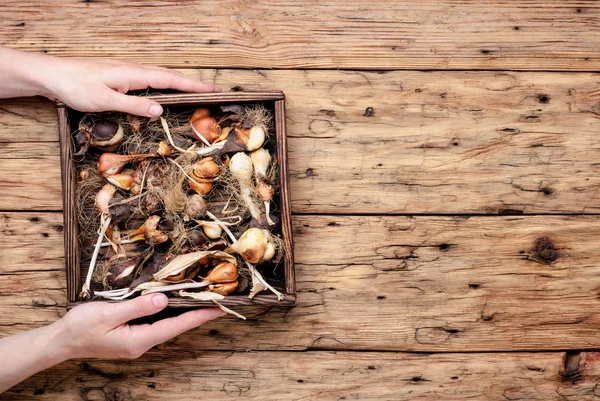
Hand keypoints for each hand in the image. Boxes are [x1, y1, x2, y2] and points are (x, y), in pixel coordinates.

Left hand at [40, 57, 219, 116]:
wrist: (52, 74)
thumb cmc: (75, 87)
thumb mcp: (105, 100)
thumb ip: (134, 105)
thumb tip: (160, 111)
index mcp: (134, 74)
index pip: (171, 80)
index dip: (193, 86)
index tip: (213, 90)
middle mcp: (134, 70)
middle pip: (170, 76)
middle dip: (193, 83)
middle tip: (213, 91)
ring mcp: (128, 71)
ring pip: (161, 76)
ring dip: (180, 83)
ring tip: (196, 91)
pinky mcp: (121, 76)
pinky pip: (150, 79)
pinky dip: (165, 83)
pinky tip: (165, 90)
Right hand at [54, 294, 224, 358]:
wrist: (61, 341)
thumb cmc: (81, 328)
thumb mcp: (109, 314)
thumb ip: (138, 307)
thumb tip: (164, 300)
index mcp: (139, 340)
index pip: (177, 326)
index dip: (199, 315)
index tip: (219, 308)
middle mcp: (142, 343)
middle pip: (177, 326)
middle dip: (197, 313)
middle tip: (218, 300)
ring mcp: (137, 340)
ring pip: (168, 325)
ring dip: (185, 313)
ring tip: (204, 300)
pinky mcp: (132, 335)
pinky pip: (156, 323)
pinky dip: (169, 313)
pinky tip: (175, 303)